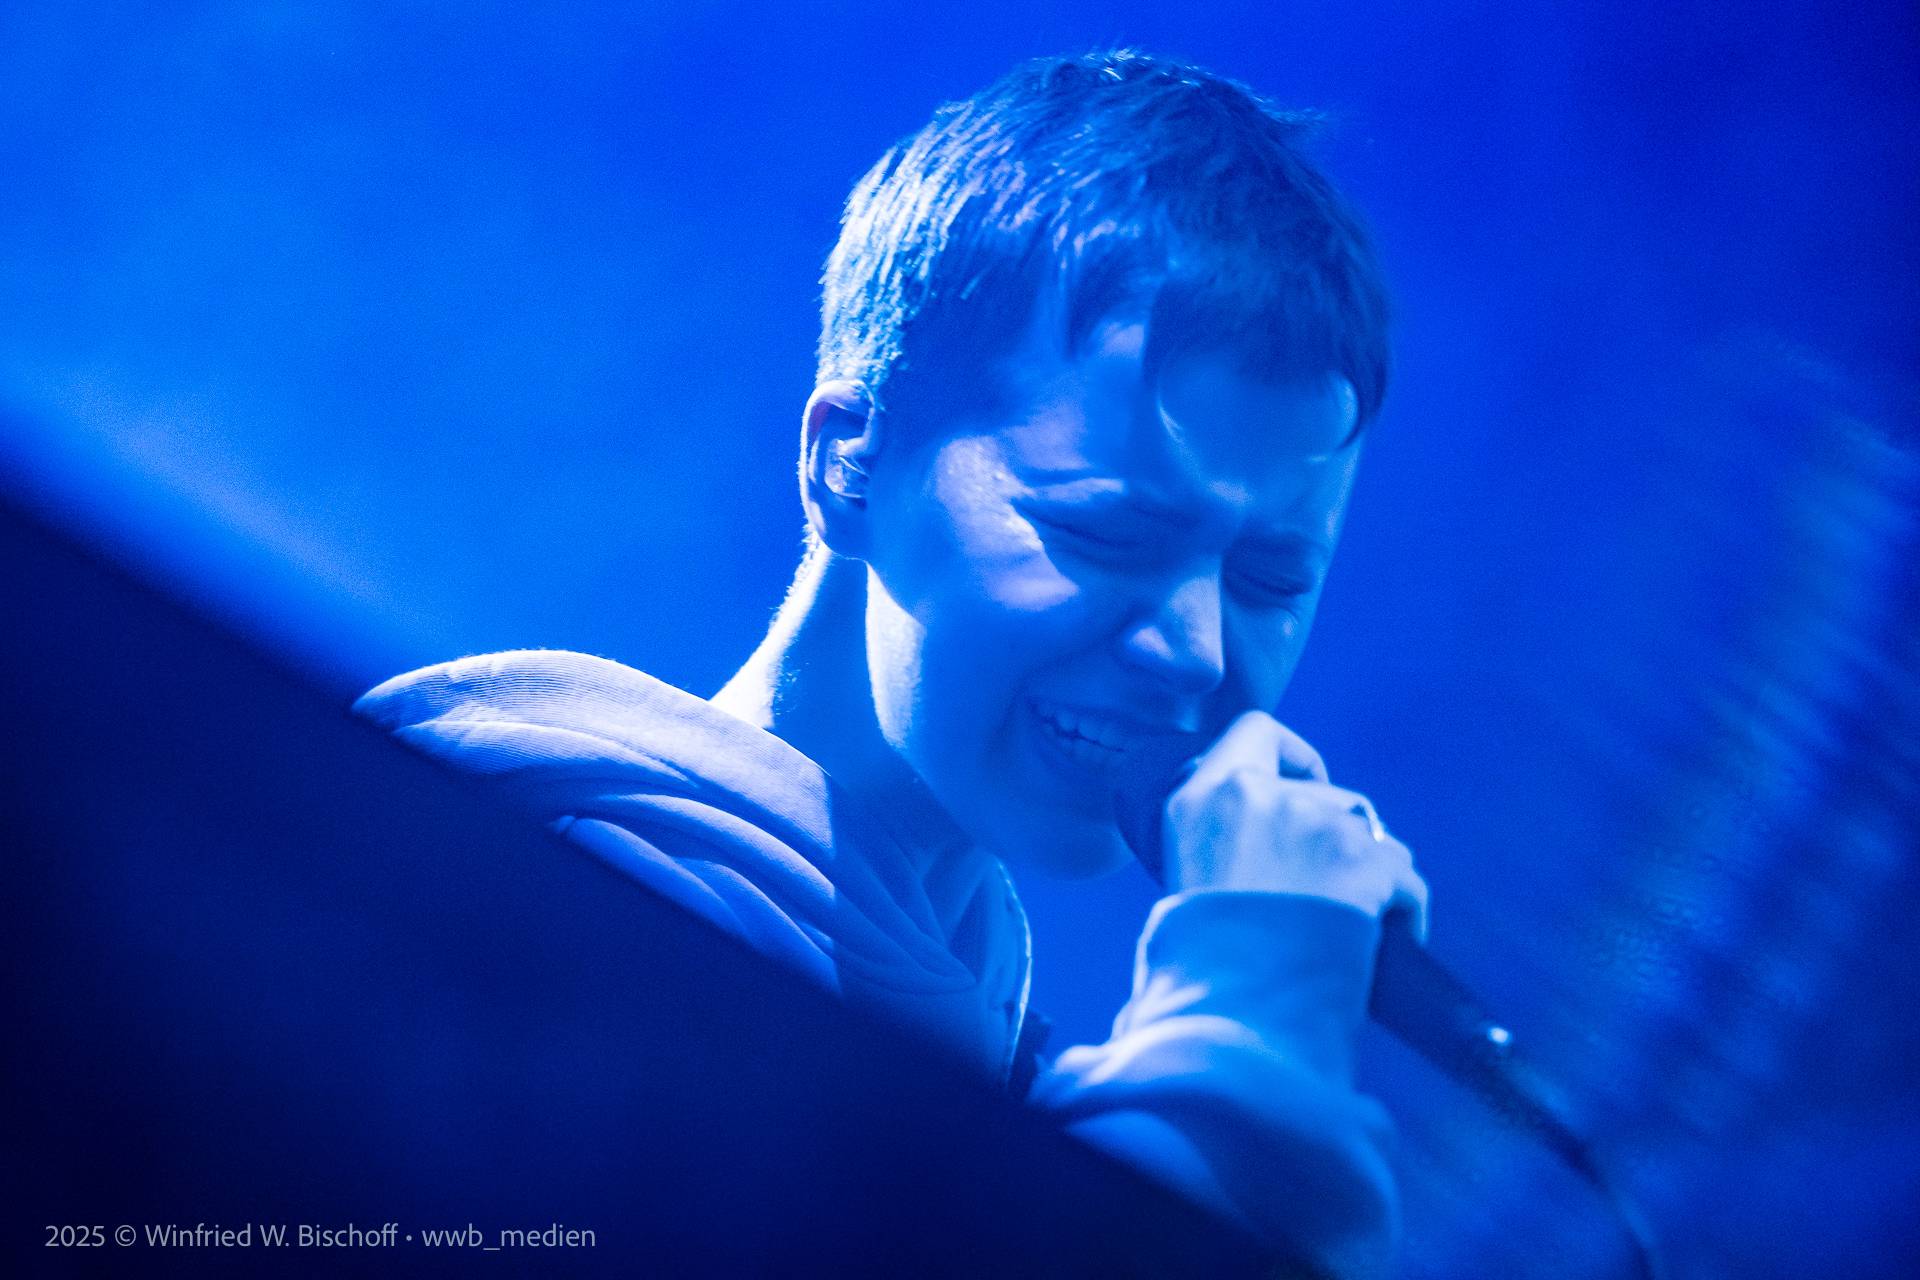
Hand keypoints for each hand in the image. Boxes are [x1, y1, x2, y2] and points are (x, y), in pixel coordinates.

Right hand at [1161, 710, 1428, 938]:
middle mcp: (1259, 796)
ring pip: (1373, 835)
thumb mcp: (1184, 879)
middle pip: (1329, 794)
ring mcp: (1314, 824)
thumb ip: (1215, 842)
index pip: (1256, 731)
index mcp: (1201, 799)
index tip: (1303, 790)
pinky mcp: (1363, 861)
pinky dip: (1405, 906)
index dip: (1292, 757)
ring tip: (1361, 920)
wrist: (1230, 1010)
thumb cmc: (1200, 960)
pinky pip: (1405, 877)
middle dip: (1340, 836)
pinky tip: (1392, 936)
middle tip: (1328, 886)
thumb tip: (1256, 851)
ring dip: (1373, 871)